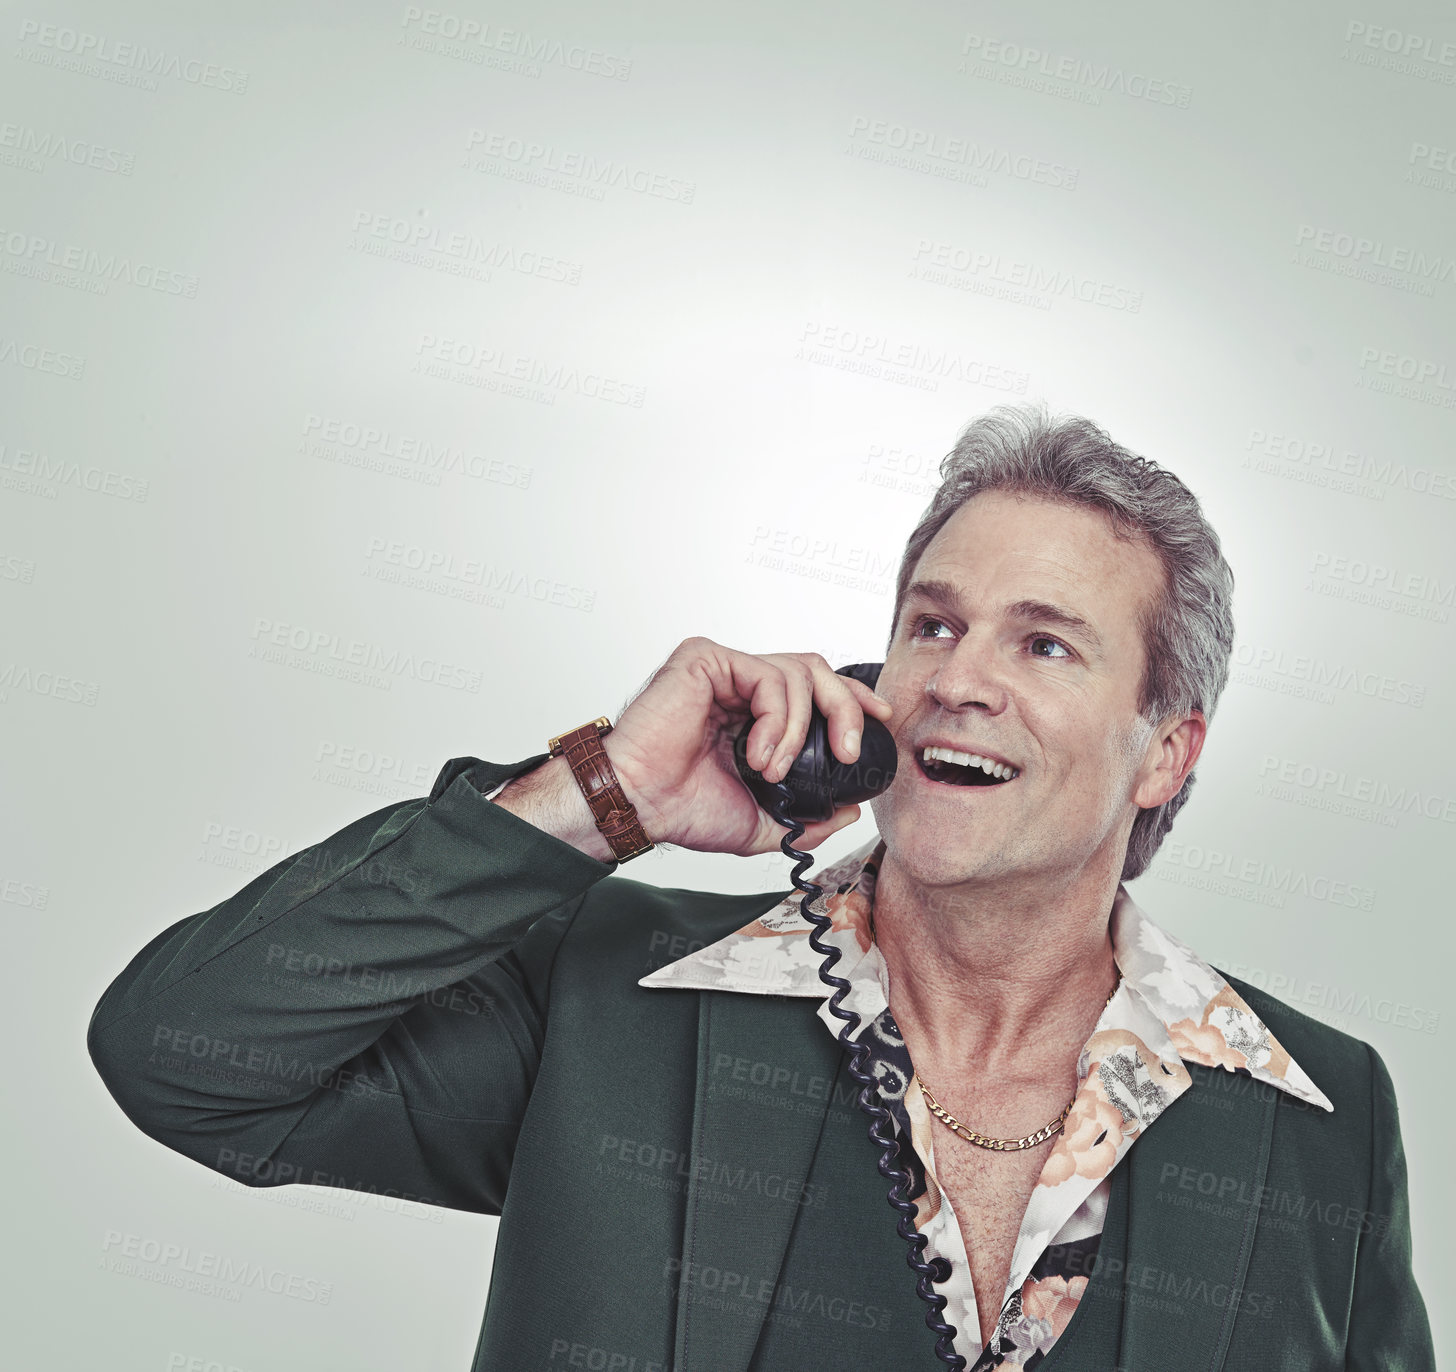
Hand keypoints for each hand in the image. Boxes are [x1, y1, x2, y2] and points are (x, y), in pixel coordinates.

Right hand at [602, 637, 893, 856]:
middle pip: (817, 670)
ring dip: (798, 728)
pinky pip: (766, 674)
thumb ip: (808, 817)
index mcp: (753, 713)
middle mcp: (740, 685)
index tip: (878, 720)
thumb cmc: (683, 809)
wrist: (639, 805)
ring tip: (773, 770)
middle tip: (845, 751)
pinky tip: (756, 753)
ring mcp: (723, 669)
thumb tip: (850, 812)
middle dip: (844, 708)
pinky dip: (775, 718)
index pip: (816, 688)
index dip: (852, 698)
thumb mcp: (762, 822)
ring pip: (798, 671)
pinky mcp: (705, 658)